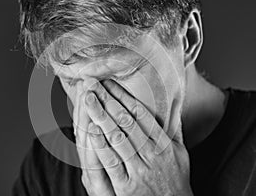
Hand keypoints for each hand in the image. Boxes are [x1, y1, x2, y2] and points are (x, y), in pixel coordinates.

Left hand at [78, 79, 192, 195]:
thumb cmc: (175, 180)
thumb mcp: (181, 153)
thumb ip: (173, 130)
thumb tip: (172, 105)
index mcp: (164, 144)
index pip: (141, 114)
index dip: (124, 96)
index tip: (110, 83)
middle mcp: (152, 154)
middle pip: (126, 121)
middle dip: (108, 99)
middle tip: (93, 83)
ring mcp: (139, 170)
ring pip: (118, 137)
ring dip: (101, 115)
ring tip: (88, 98)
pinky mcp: (127, 187)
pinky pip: (112, 163)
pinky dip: (101, 145)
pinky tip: (91, 128)